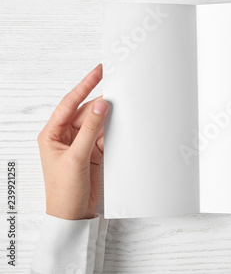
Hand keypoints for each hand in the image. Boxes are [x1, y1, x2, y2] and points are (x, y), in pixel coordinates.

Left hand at [37, 64, 108, 219]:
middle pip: (85, 111)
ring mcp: (80, 144)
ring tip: (124, 103)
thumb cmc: (63, 191)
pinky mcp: (93, 152)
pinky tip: (122, 123)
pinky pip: (105, 134)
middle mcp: (65, 136)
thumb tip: (100, 105)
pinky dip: (114, 129)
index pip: (69, 103)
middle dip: (100, 101)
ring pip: (97, 122)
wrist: (74, 215)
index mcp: (52, 134)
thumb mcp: (76, 157)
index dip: (84, 86)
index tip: (98, 71)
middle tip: (118, 87)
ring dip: (109, 115)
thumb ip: (90, 130)